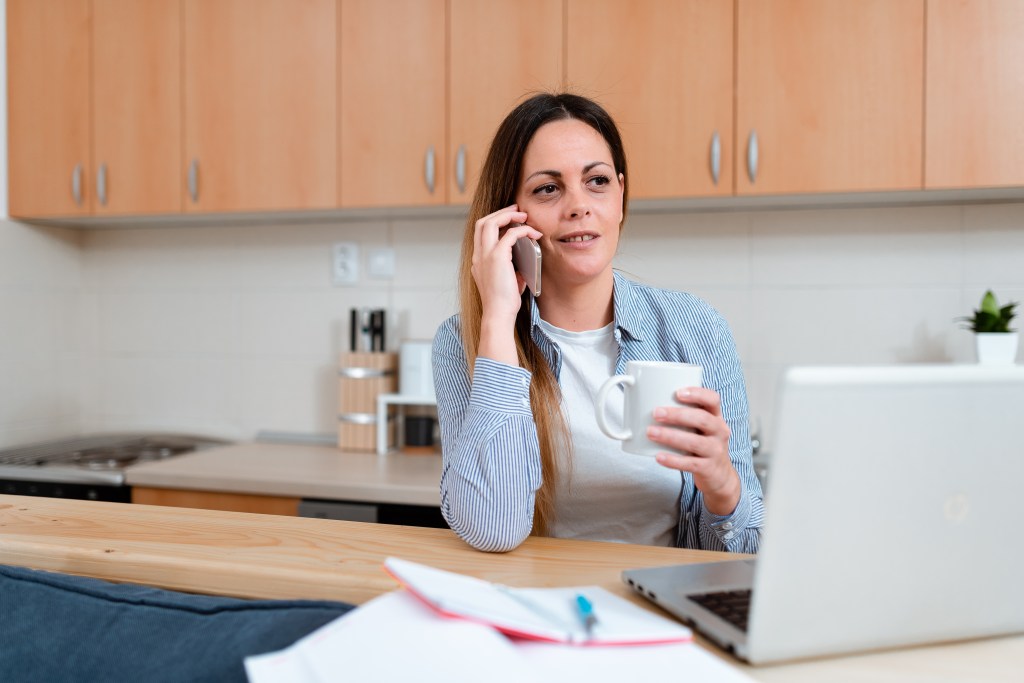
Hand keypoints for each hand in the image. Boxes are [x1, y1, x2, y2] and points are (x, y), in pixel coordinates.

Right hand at [472, 204, 542, 363]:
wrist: (498, 315)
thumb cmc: (503, 302)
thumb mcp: (506, 281)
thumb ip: (510, 268)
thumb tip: (523, 261)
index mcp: (478, 261)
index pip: (480, 233)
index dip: (494, 221)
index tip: (509, 219)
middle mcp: (478, 255)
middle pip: (482, 222)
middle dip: (500, 212)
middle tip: (516, 210)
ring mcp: (485, 255)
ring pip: (490, 222)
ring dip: (508, 216)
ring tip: (524, 216)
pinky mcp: (497, 257)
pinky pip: (509, 234)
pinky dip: (522, 230)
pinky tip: (532, 234)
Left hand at [646, 387, 740, 515]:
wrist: (719, 475)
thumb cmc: (703, 444)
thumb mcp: (700, 428)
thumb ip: (684, 416)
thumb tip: (648, 403)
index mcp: (716, 417)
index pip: (712, 400)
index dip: (697, 394)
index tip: (678, 393)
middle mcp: (719, 432)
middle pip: (702, 419)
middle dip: (677, 415)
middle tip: (656, 413)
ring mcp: (716, 451)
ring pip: (695, 442)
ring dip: (670, 436)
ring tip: (651, 432)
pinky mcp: (709, 468)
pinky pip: (690, 463)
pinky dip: (673, 460)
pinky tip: (658, 456)